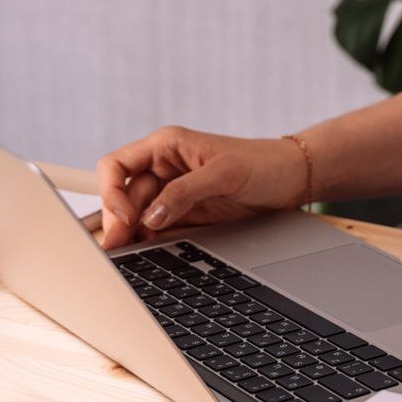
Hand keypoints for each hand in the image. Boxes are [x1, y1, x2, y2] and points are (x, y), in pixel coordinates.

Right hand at [94, 126, 305, 249]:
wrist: (291, 179)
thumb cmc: (261, 163)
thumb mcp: (224, 174)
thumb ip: (185, 192)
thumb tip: (150, 217)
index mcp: (165, 146)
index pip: (116, 165)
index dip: (111, 191)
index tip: (125, 216)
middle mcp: (162, 168)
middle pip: (121, 196)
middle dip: (118, 221)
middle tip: (122, 248)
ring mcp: (171, 193)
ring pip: (135, 216)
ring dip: (130, 235)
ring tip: (129, 255)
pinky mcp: (183, 214)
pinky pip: (154, 229)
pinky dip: (146, 242)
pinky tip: (146, 253)